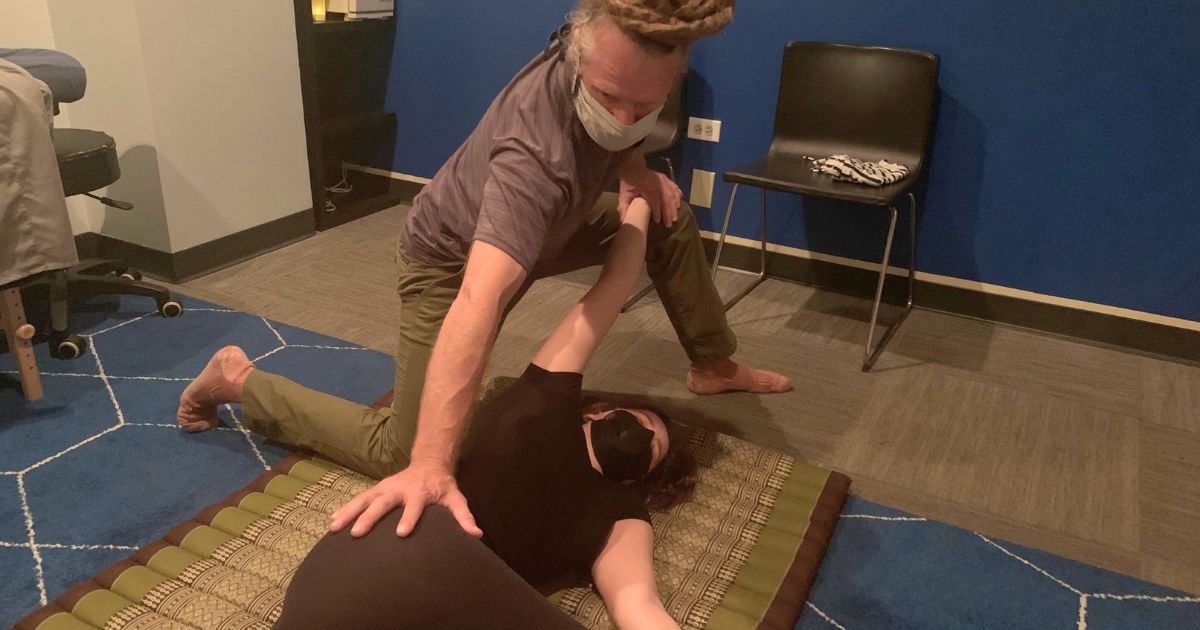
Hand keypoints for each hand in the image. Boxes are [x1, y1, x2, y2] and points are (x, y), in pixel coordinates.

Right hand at [328, 461, 482, 538]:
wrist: (429, 463)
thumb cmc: (442, 487)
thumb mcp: (456, 499)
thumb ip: (464, 517)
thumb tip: (476, 535)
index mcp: (420, 492)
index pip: (414, 507)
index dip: (409, 518)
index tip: (401, 533)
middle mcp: (399, 489)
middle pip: (383, 503)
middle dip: (370, 517)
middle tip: (358, 533)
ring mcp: (385, 488)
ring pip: (364, 499)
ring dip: (349, 512)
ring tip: (335, 527)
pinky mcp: (376, 489)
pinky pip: (358, 499)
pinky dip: (345, 508)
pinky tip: (332, 520)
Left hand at [619, 168, 680, 227]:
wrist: (633, 168)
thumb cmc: (628, 183)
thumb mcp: (623, 194)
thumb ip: (623, 207)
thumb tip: (623, 221)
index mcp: (646, 186)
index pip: (654, 200)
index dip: (657, 211)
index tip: (658, 221)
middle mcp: (657, 182)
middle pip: (665, 199)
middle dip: (668, 212)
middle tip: (669, 224)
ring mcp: (663, 179)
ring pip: (672, 194)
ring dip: (674, 207)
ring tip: (674, 218)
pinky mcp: (666, 178)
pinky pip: (674, 188)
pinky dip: (677, 197)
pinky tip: (678, 205)